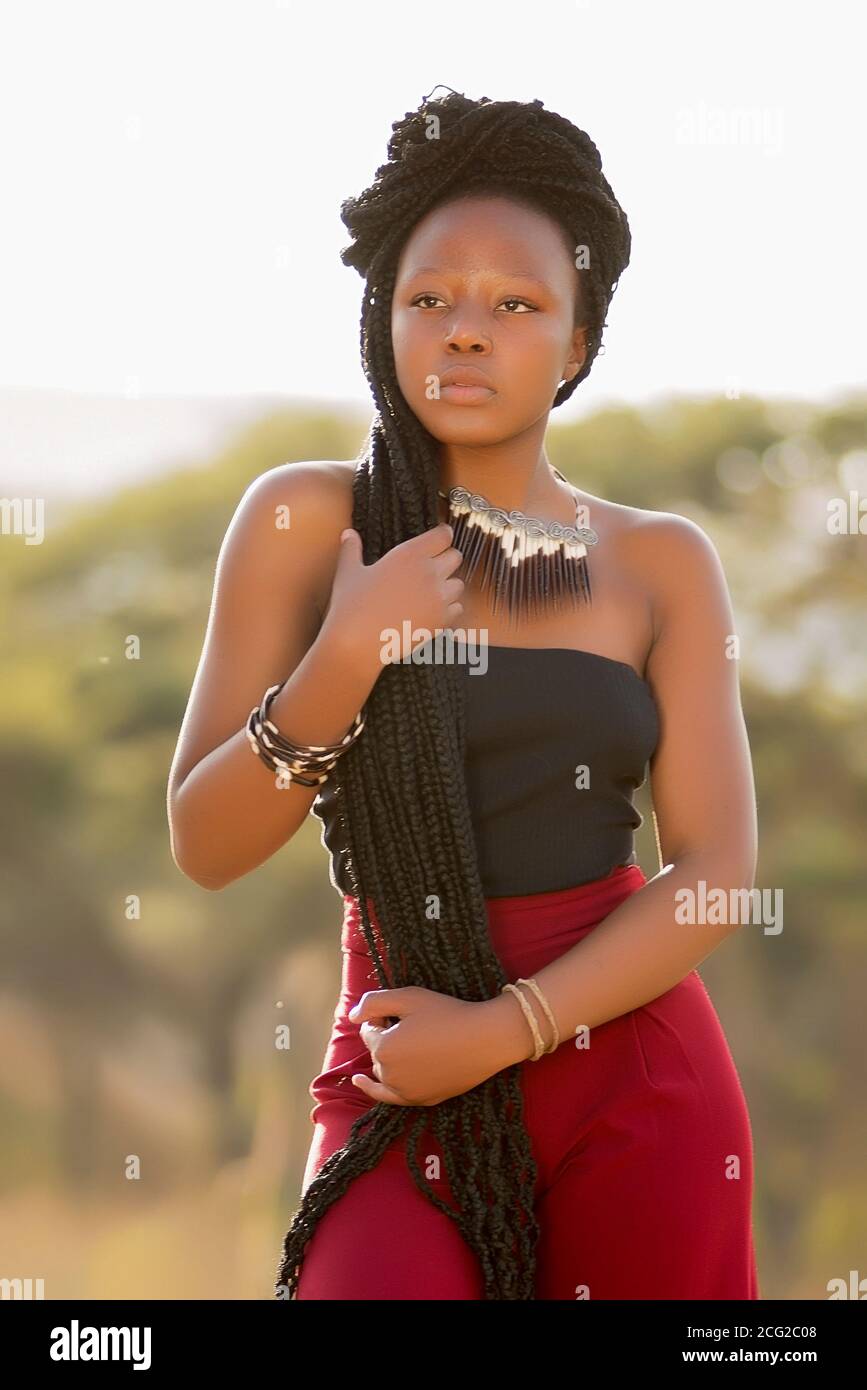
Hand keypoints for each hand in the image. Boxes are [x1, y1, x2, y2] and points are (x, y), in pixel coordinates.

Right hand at [321, 522, 464, 667]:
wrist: (357, 642)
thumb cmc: (351, 605)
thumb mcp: (348, 572)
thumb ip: (351, 549)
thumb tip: (348, 534)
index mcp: (409, 554)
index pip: (443, 535)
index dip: (442, 535)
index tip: (437, 540)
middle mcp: (429, 572)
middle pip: (455, 557)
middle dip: (446, 559)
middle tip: (432, 567)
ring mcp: (438, 597)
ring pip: (459, 584)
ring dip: (448, 585)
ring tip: (431, 591)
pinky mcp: (441, 620)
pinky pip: (458, 608)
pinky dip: (449, 608)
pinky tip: (433, 610)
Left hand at [347, 986, 506, 1105]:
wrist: (485, 1039)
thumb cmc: (448, 1013)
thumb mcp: (409, 997)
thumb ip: (374, 1002)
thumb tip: (352, 1016)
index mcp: (384, 1048)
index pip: (368, 1029)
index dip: (384, 1017)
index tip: (406, 1012)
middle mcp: (389, 1074)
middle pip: (375, 1051)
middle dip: (385, 1036)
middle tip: (414, 1025)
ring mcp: (404, 1091)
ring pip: (382, 1070)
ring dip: (387, 1057)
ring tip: (412, 1043)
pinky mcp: (420, 1100)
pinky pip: (389, 1096)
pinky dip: (374, 1089)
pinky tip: (360, 1083)